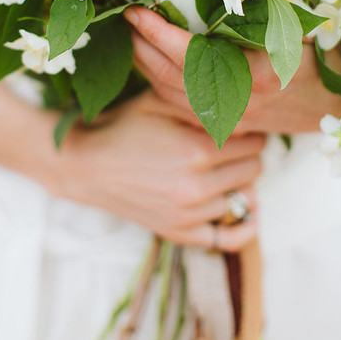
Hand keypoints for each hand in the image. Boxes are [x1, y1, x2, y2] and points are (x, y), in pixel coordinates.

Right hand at [57, 90, 264, 249]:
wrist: (86, 165)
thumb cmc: (124, 126)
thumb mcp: (160, 100)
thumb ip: (202, 101)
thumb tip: (241, 102)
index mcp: (197, 150)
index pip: (254, 141)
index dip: (252, 129)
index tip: (243, 124)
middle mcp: (197, 186)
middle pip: (254, 168)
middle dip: (249, 153)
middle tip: (236, 143)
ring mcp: (189, 214)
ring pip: (246, 198)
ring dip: (241, 181)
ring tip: (227, 167)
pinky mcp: (179, 233)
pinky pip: (228, 238)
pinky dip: (244, 226)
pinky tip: (247, 212)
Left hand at [125, 6, 340, 135]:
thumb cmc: (323, 50)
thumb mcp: (296, 23)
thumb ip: (257, 10)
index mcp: (253, 71)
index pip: (188, 55)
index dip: (156, 33)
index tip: (135, 11)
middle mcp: (238, 99)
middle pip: (170, 78)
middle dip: (142, 47)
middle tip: (126, 19)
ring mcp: (233, 116)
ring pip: (173, 97)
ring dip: (147, 68)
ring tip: (134, 40)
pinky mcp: (231, 123)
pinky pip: (185, 108)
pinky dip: (163, 88)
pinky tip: (153, 67)